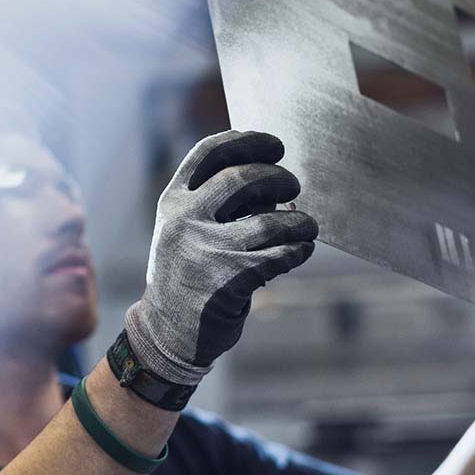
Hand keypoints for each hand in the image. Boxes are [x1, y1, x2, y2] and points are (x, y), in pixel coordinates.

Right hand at [124, 130, 316, 385]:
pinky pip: (278, 256)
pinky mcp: (228, 281)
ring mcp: (205, 251)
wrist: (167, 332)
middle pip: (242, 179)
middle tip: (293, 187)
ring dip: (299, 223)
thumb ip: (214, 202)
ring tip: (307, 228)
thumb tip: (273, 178)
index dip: (248, 141)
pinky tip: (301, 250)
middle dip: (278, 178)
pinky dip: (298, 250)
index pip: (210, 154)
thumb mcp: (183, 230)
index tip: (275, 146)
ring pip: (269, 222)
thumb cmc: (187, 274)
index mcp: (172, 202)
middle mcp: (184, 221)